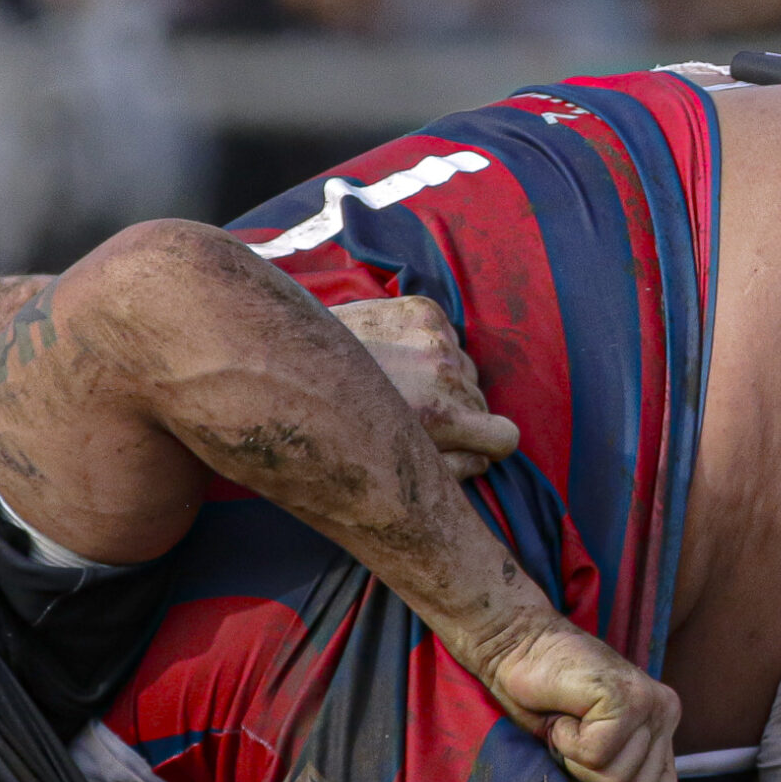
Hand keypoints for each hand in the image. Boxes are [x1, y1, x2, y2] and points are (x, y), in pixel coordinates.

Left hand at [333, 296, 520, 479]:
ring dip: (441, 374)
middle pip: (480, 399)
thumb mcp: (387, 469)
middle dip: (457, 409)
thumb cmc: (328, 426)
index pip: (506, 436)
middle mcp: (445, 373)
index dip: (488, 444)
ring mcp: (435, 336)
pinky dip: (428, 342)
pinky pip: (449, 333)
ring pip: (464, 367)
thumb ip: (449, 472)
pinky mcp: (421, 308)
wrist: (274, 359)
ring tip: (396, 379)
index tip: (468, 443)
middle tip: (411, 411)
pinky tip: (392, 352)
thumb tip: (483, 460)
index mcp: (442, 417)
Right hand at [479, 617, 681, 781]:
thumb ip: (619, 775)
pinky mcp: (626, 698)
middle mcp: (666, 714)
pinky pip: (596, 754)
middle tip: (576, 735)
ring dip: (577, 757)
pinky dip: (567, 741)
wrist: (518, 648)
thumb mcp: (590, 752)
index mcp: (663, 727)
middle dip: (593, 775)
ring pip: (616, 778)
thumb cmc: (545, 703)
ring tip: (571, 720)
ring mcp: (650, 705)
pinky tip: (565, 711)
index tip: (593, 758)